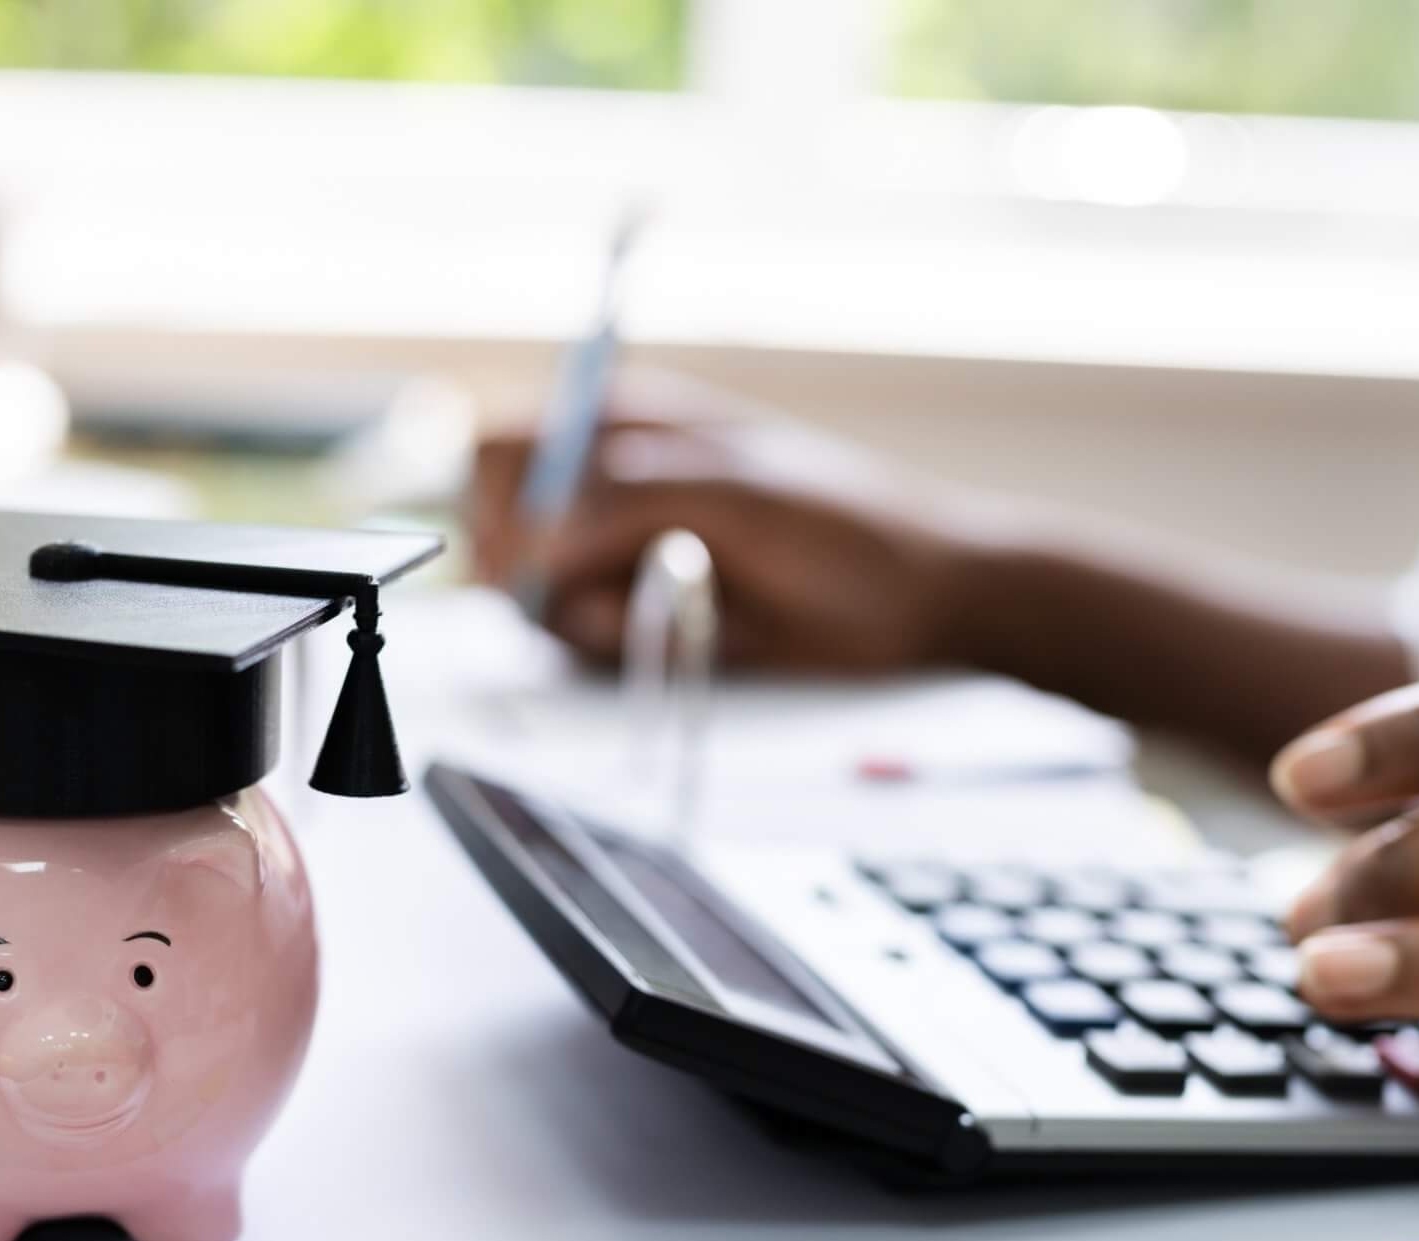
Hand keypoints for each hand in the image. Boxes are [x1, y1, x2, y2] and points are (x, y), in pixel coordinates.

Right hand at [463, 399, 1014, 670]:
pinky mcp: (643, 612)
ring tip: (669, 603)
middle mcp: (608, 483)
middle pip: (503, 526)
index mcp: (624, 422)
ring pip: (536, 592)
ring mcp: (622, 551)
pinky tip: (682, 628)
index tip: (531, 550)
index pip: (503, 445)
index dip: (499, 500)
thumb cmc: (842, 525)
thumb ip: (622, 506)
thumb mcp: (733, 495)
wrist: (919, 600)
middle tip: (602, 588)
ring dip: (586, 613)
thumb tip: (532, 545)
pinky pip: (582, 635)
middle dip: (535, 569)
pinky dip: (615, 642)